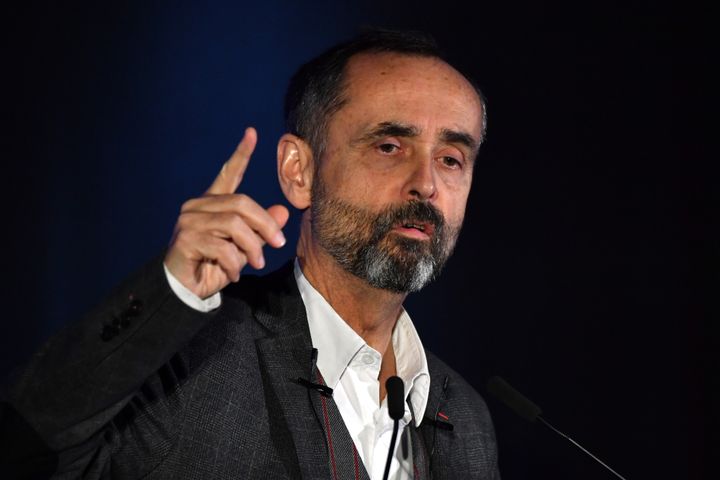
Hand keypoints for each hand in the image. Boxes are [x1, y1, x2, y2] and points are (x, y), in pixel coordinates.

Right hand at [164, 127, 289, 298]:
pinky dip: (234, 263)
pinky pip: (221, 247)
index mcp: (212, 203)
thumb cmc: (213, 266)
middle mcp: (198, 206)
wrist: (185, 290)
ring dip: (252, 247)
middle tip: (279, 243)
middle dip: (265, 224)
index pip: (228, 173)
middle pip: (242, 203)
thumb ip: (261, 230)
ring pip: (234, 225)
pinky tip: (233, 275)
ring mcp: (189, 221)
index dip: (241, 153)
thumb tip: (283, 211)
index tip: (252, 133)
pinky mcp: (185, 239)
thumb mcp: (244, 248)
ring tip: (256, 264)